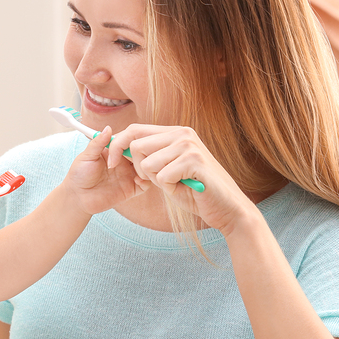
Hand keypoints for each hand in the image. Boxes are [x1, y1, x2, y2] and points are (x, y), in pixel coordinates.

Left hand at [61, 127, 141, 214]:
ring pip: (146, 167)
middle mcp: (123, 162)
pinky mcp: (130, 189)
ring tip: (140, 166)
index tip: (131, 142)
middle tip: (138, 155)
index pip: (129, 141)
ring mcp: (128, 175)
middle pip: (141, 153)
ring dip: (147, 165)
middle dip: (143, 152)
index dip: (133, 140)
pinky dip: (146, 180)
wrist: (78, 197)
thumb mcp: (87, 156)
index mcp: (114, 152)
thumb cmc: (79, 175)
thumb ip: (98, 143)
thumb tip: (108, 128)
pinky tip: (137, 179)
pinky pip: (145, 184)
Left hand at [108, 124, 257, 235]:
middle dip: (138, 169)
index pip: (135, 130)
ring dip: (156, 181)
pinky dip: (169, 188)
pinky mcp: (194, 160)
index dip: (118, 146)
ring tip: (176, 184)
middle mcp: (182, 133)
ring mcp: (189, 145)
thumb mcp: (167, 171)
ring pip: (147, 163)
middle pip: (136, 145)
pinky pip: (162, 176)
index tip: (111, 163)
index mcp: (174, 133)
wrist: (227, 208)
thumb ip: (149, 158)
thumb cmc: (195, 191)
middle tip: (157, 181)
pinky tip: (185, 188)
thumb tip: (120, 149)